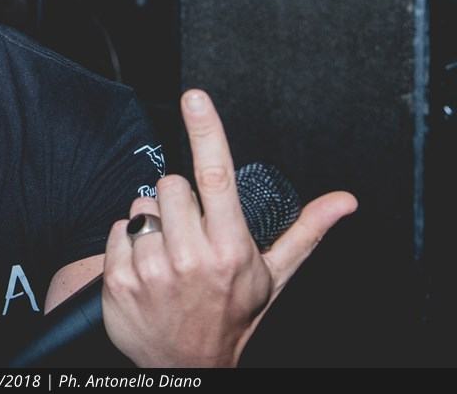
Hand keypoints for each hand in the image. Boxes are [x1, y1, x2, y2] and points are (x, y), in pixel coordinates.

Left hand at [100, 89, 356, 366]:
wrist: (187, 365)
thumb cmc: (231, 315)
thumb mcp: (273, 276)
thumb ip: (305, 232)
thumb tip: (343, 200)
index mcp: (230, 248)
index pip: (215, 175)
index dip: (206, 129)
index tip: (194, 96)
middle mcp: (190, 257)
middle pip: (170, 185)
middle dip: (179, 202)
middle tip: (190, 233)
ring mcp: (151, 269)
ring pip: (141, 206)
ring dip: (152, 224)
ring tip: (169, 254)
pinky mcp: (119, 280)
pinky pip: (118, 229)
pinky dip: (128, 242)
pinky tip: (145, 267)